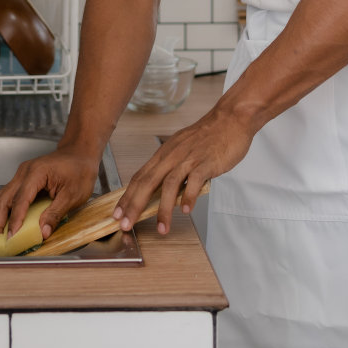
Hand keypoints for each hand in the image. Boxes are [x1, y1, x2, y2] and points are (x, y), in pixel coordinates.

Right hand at [0, 146, 99, 239]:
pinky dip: (5, 210)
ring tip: (0, 235)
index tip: (12, 237)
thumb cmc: (79, 170)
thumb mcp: (73, 195)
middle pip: (3, 198)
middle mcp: (24, 172)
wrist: (79, 153)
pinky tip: (8, 223)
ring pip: (2, 197)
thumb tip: (43, 232)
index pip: (20, 200)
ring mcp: (21, 175)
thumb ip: (56, 214)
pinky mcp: (23, 179)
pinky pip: (8, 195)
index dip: (15, 220)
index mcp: (36, 173)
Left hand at [116, 106, 253, 234]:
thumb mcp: (181, 148)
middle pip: (147, 182)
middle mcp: (172, 156)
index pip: (139, 177)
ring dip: (163, 209)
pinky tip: (186, 210)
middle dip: (134, 205)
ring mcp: (189, 159)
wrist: (230, 119)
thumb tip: (160, 187)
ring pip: (169, 185)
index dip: (127, 197)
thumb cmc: (207, 136)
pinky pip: (195, 181)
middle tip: (126, 224)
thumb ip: (171, 166)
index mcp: (164, 154)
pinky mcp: (206, 162)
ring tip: (162, 229)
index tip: (117, 214)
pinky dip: (189, 197)